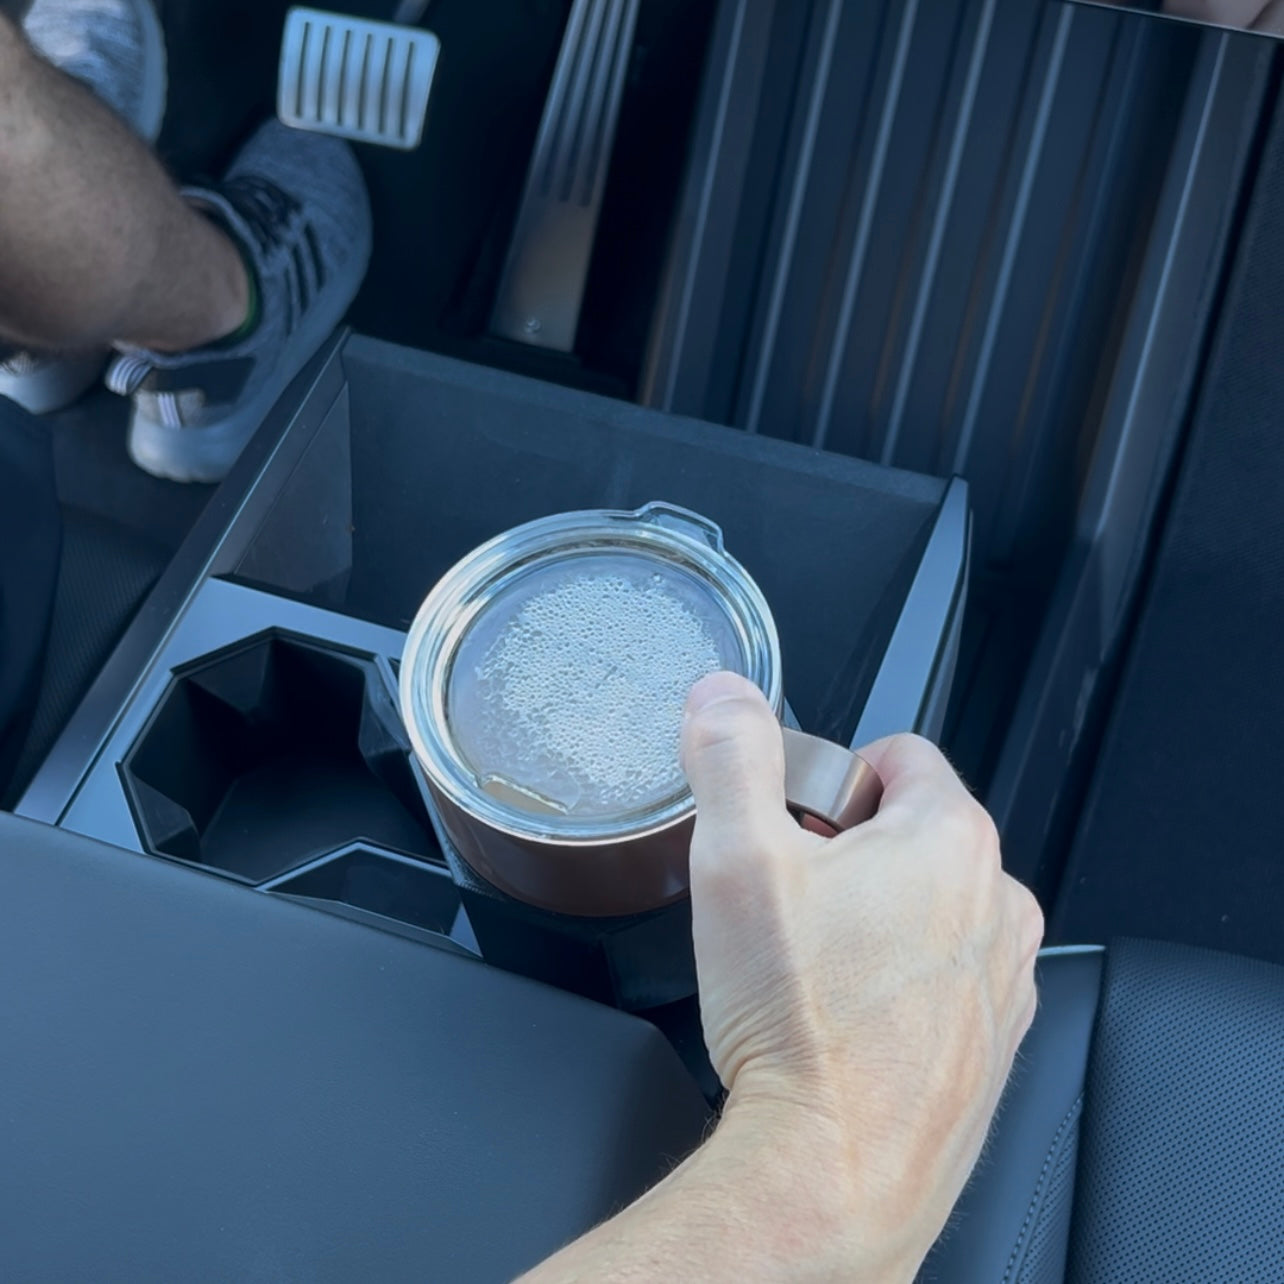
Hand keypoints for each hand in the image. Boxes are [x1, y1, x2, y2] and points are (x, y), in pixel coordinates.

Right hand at [681, 672, 1042, 1277]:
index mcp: (950, 839)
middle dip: (848, 847)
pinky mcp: (991, 1043)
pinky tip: (843, 1014)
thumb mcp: (736, 859)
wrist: (835, 1170)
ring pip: (928, 907)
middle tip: (789, 896)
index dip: (831, 775)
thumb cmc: (801, 1024)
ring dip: (875, 915)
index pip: (898, 753)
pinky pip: (942, 978)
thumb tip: (721, 695)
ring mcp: (1003, 981)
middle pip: (912, 830)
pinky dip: (897, 980)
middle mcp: (996, 904)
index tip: (794, 820)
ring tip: (813, 962)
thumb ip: (731, 756)